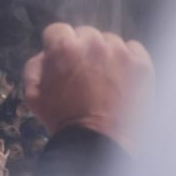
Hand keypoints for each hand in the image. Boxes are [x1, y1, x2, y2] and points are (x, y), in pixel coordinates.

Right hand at [22, 24, 149, 148]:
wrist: (98, 144)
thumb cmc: (62, 121)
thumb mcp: (34, 95)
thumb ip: (35, 66)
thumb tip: (46, 54)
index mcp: (64, 47)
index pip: (58, 31)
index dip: (58, 47)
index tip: (63, 63)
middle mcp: (94, 43)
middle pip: (86, 34)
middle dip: (83, 50)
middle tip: (86, 74)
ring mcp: (121, 53)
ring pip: (111, 42)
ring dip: (106, 55)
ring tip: (106, 79)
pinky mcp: (142, 64)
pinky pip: (134, 50)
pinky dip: (129, 60)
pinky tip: (123, 78)